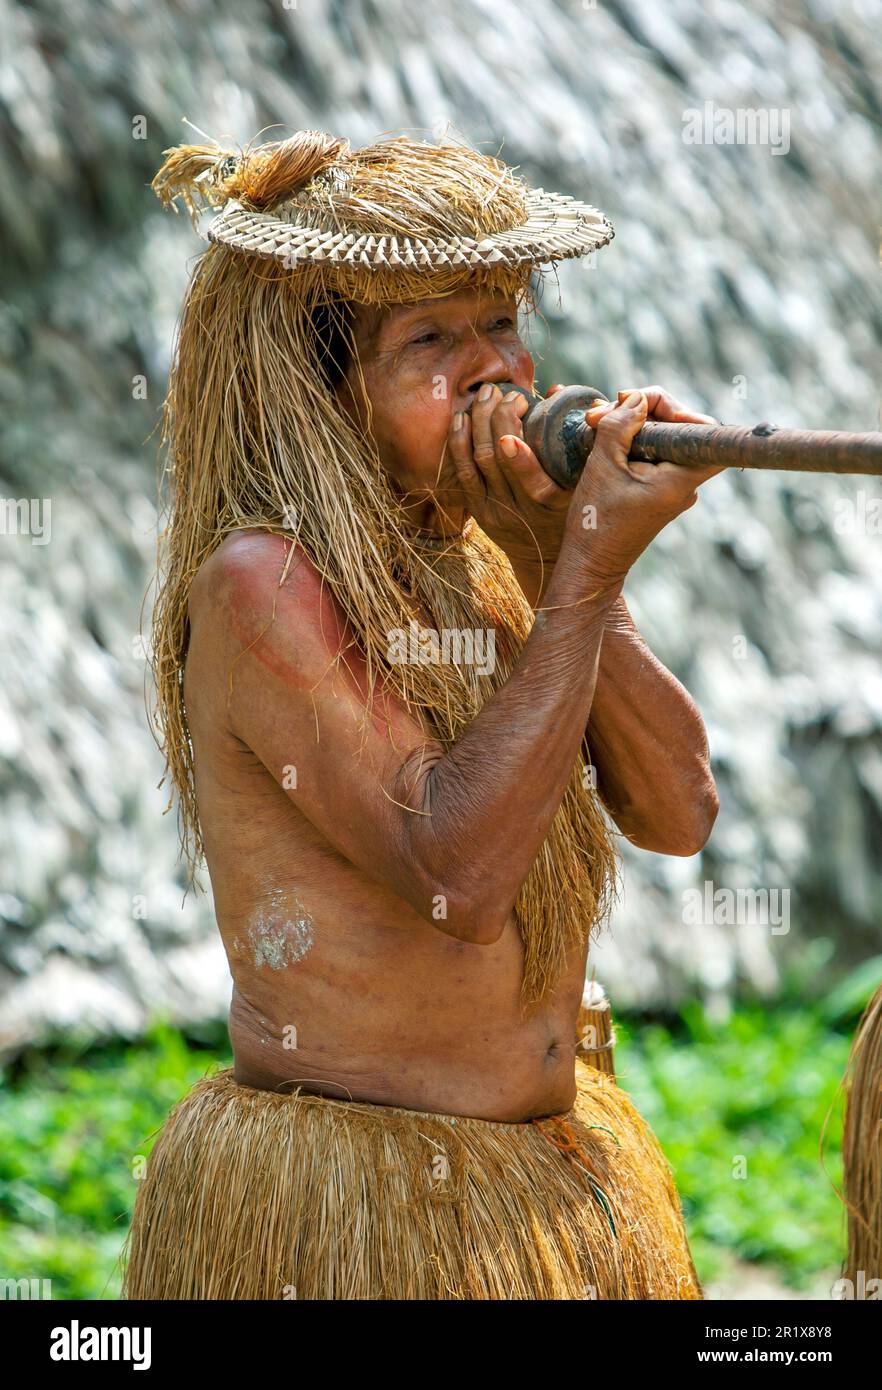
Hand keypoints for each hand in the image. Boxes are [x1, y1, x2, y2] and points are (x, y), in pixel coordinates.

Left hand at [446, 382, 571, 570]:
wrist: (546, 558)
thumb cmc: (572, 511)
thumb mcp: (584, 483)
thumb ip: (578, 440)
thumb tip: (557, 393)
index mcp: (551, 503)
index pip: (530, 476)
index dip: (520, 441)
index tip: (521, 406)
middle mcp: (519, 511)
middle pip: (497, 458)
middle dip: (496, 416)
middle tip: (501, 391)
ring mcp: (495, 512)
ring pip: (477, 462)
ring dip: (477, 422)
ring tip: (484, 395)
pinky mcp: (478, 512)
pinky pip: (462, 474)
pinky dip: (458, 443)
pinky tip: (461, 419)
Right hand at [566, 386, 724, 585]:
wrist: (588, 564)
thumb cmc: (595, 522)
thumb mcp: (602, 465)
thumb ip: (620, 425)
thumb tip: (637, 398)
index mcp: (680, 479)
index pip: (703, 430)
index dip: (676, 408)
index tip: (643, 407)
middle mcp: (685, 484)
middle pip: (679, 428)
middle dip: (642, 411)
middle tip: (601, 412)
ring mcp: (674, 488)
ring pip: (662, 439)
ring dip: (631, 425)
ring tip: (594, 424)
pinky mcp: (659, 491)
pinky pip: (653, 455)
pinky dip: (630, 442)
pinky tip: (604, 439)